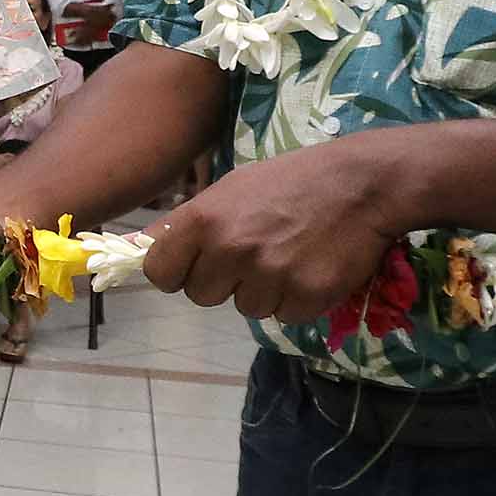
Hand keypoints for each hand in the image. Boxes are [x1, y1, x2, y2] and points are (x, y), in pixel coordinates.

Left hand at [136, 137, 398, 323]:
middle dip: (222, 281)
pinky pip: (283, 315)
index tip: (193, 265)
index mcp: (204, 219)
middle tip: (254, 252)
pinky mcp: (305, 296)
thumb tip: (133, 249)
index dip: (176, 272)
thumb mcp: (229, 188)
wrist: (362, 182)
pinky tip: (310, 266)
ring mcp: (270, 275)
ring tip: (288, 254)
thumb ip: (184, 224)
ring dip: (262, 290)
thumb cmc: (290, 181)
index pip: (159, 273)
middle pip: (201, 296)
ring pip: (245, 307)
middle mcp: (231, 249)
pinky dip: (295, 299)